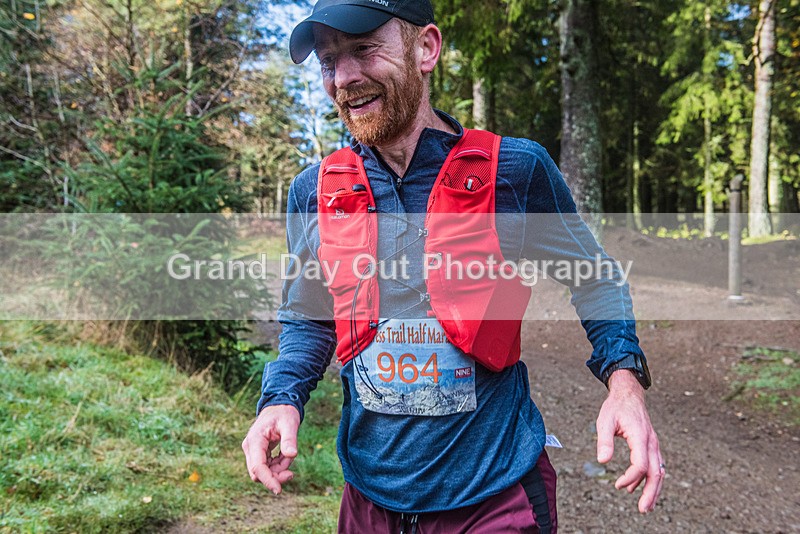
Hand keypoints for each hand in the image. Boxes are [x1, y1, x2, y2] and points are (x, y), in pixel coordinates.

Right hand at [242, 404, 299, 494]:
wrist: (279, 406)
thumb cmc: (284, 413)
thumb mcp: (290, 423)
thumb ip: (290, 439)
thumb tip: (292, 455)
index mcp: (255, 440)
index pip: (257, 467)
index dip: (267, 480)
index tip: (279, 490)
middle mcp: (250, 447)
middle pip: (258, 473)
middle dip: (275, 476)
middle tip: (291, 473)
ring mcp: (253, 451)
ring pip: (264, 471)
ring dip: (279, 469)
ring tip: (289, 454)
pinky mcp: (258, 454)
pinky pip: (268, 466)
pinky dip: (279, 464)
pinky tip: (286, 455)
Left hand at [596, 370, 663, 513]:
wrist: (629, 394)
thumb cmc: (616, 407)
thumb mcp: (604, 421)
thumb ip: (604, 441)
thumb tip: (603, 461)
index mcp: (640, 435)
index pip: (641, 464)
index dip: (630, 477)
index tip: (617, 484)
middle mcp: (651, 442)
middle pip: (656, 472)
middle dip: (651, 493)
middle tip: (643, 509)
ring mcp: (653, 444)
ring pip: (659, 471)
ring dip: (653, 489)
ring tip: (646, 506)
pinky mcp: (651, 445)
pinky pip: (655, 465)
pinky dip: (649, 479)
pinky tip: (637, 488)